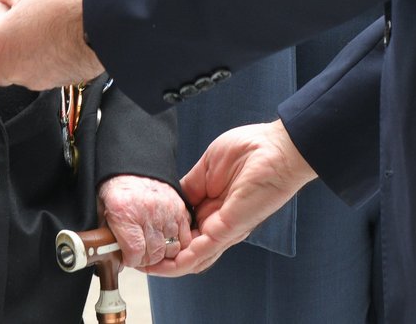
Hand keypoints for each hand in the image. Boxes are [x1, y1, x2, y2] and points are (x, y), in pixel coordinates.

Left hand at [0, 0, 101, 91]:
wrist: (105, 23)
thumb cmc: (62, 6)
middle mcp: (15, 73)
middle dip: (5, 54)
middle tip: (16, 28)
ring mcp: (40, 81)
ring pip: (25, 72)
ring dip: (29, 55)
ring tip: (44, 28)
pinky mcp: (62, 81)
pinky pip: (48, 72)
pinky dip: (50, 59)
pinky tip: (61, 37)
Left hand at [98, 174, 190, 270]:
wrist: (131, 166)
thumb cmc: (117, 189)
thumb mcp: (102, 211)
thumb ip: (107, 236)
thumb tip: (112, 260)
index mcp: (124, 212)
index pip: (135, 252)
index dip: (131, 261)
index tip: (129, 259)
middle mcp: (147, 212)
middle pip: (154, 253)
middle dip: (146, 259)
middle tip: (140, 255)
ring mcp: (166, 210)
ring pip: (171, 248)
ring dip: (162, 252)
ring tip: (152, 248)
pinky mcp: (179, 207)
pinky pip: (184, 235)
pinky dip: (176, 241)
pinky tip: (166, 239)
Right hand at [151, 120, 316, 276]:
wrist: (276, 148)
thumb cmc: (250, 150)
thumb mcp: (206, 167)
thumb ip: (189, 186)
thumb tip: (171, 197)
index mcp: (212, 206)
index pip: (185, 229)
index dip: (165, 234)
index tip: (144, 235)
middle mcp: (217, 222)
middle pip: (187, 248)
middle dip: (162, 256)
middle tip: (139, 257)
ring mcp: (223, 228)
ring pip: (193, 257)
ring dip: (168, 265)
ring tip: (145, 267)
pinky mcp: (228, 229)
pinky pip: (203, 251)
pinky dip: (182, 260)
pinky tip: (164, 265)